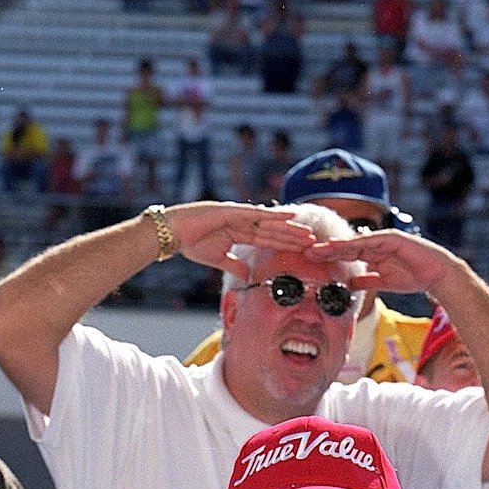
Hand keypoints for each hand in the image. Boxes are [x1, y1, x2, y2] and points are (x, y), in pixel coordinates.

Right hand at [165, 202, 318, 277]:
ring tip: (308, 232)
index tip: (302, 249)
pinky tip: (291, 215)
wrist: (174, 233)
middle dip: (293, 236)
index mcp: (239, 233)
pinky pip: (258, 213)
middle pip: (273, 231)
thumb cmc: (192, 244)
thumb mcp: (218, 259)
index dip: (285, 244)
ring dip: (290, 227)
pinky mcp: (232, 211)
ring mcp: (238, 216)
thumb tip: (247, 276)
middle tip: (314, 241)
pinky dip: (275, 214)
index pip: (268, 240)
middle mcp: (242, 223)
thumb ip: (234, 266)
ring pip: (270, 223)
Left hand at [308, 228, 450, 296]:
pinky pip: (371, 241)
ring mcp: (382, 240)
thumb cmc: (412, 277)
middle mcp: (375, 244)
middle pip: (346, 247)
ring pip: (355, 243)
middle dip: (326, 250)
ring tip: (319, 249)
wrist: (436, 275)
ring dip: (336, 246)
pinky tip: (342, 246)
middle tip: (305, 252)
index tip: (310, 262)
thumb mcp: (383, 283)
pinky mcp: (392, 238)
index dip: (328, 258)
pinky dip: (356, 243)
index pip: (346, 255)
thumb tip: (349, 285)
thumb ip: (366, 282)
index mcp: (372, 254)